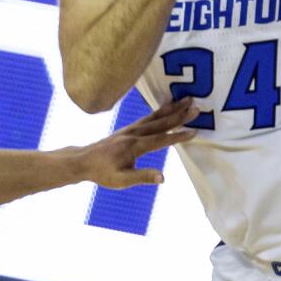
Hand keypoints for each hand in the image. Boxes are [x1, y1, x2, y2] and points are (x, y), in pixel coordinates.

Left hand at [76, 97, 199, 188]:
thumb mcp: (121, 180)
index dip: (178, 136)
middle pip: (161, 123)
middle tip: (196, 107)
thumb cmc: (102, 172)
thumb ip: (142, 177)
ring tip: (186, 99)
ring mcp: (131, 129)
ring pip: (155, 116)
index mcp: (134, 146)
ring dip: (172, 108)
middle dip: (180, 115)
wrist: (83, 160)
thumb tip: (163, 177)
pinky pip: (148, 117)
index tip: (194, 132)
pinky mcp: (128, 129)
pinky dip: (160, 110)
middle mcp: (134, 134)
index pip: (160, 140)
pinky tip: (167, 107)